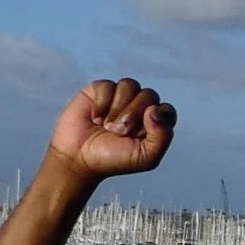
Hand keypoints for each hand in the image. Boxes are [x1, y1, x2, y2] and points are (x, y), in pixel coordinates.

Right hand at [48, 78, 175, 179]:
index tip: (138, 136)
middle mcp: (139, 107)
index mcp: (153, 122)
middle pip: (149, 95)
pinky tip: (94, 117)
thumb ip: (162, 136)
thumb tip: (154, 108)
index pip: (166, 110)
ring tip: (107, 126)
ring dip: (118, 108)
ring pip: (130, 85)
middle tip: (118, 132)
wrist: (78, 159)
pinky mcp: (99, 91)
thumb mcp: (146, 157)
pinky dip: (102, 103)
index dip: (154, 122)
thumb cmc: (113, 159)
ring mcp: (119, 97)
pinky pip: (108, 85)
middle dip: (133, 114)